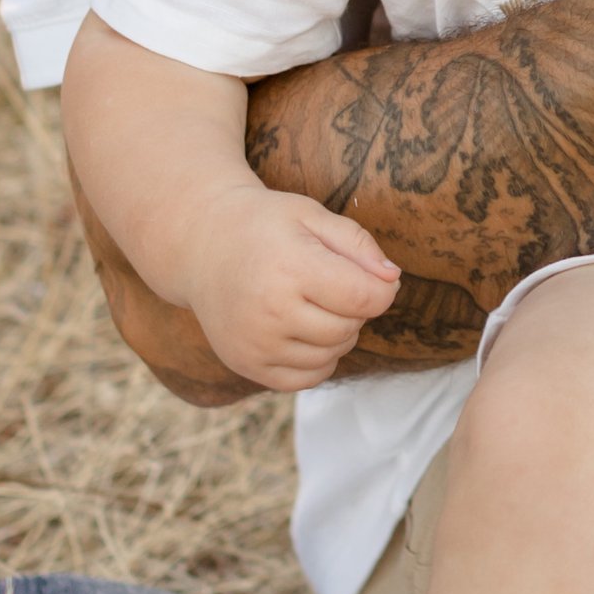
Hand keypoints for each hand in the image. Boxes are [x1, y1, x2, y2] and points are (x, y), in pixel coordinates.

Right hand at [167, 186, 400, 391]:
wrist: (201, 244)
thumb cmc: (264, 225)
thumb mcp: (311, 215)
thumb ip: (358, 244)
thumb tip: (392, 280)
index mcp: (291, 269)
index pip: (365, 298)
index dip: (382, 287)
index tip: (372, 274)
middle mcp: (270, 313)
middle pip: (350, 327)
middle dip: (356, 307)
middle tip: (334, 283)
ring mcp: (255, 344)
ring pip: (331, 355)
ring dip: (338, 333)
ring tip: (315, 302)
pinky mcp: (246, 365)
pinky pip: (306, 378)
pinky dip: (318, 359)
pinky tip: (305, 329)